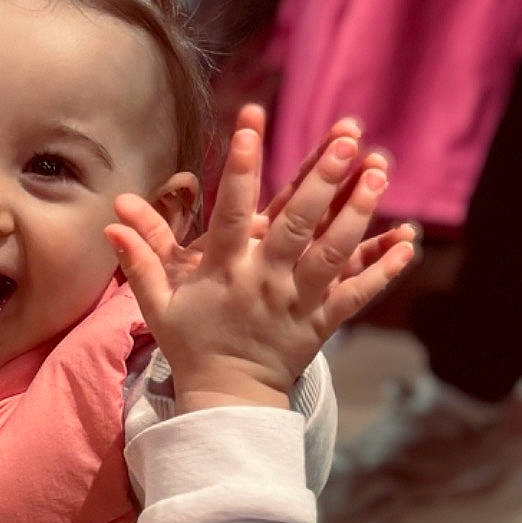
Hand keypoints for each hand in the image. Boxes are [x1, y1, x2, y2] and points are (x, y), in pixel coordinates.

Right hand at [108, 121, 414, 411]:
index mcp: (226, 271)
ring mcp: (299, 301)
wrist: (228, 398)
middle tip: (347, 139)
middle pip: (298, 224)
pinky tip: (409, 240)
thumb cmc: (193, 343)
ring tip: (380, 172)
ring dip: (359, 212)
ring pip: (335, 252)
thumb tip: (113, 219)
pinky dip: (385, 268)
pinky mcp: (324, 321)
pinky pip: (359, 293)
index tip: (252, 124)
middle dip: (322, 179)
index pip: (233, 211)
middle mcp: (267, 281)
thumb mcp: (159, 303)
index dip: (243, 168)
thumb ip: (140, 258)